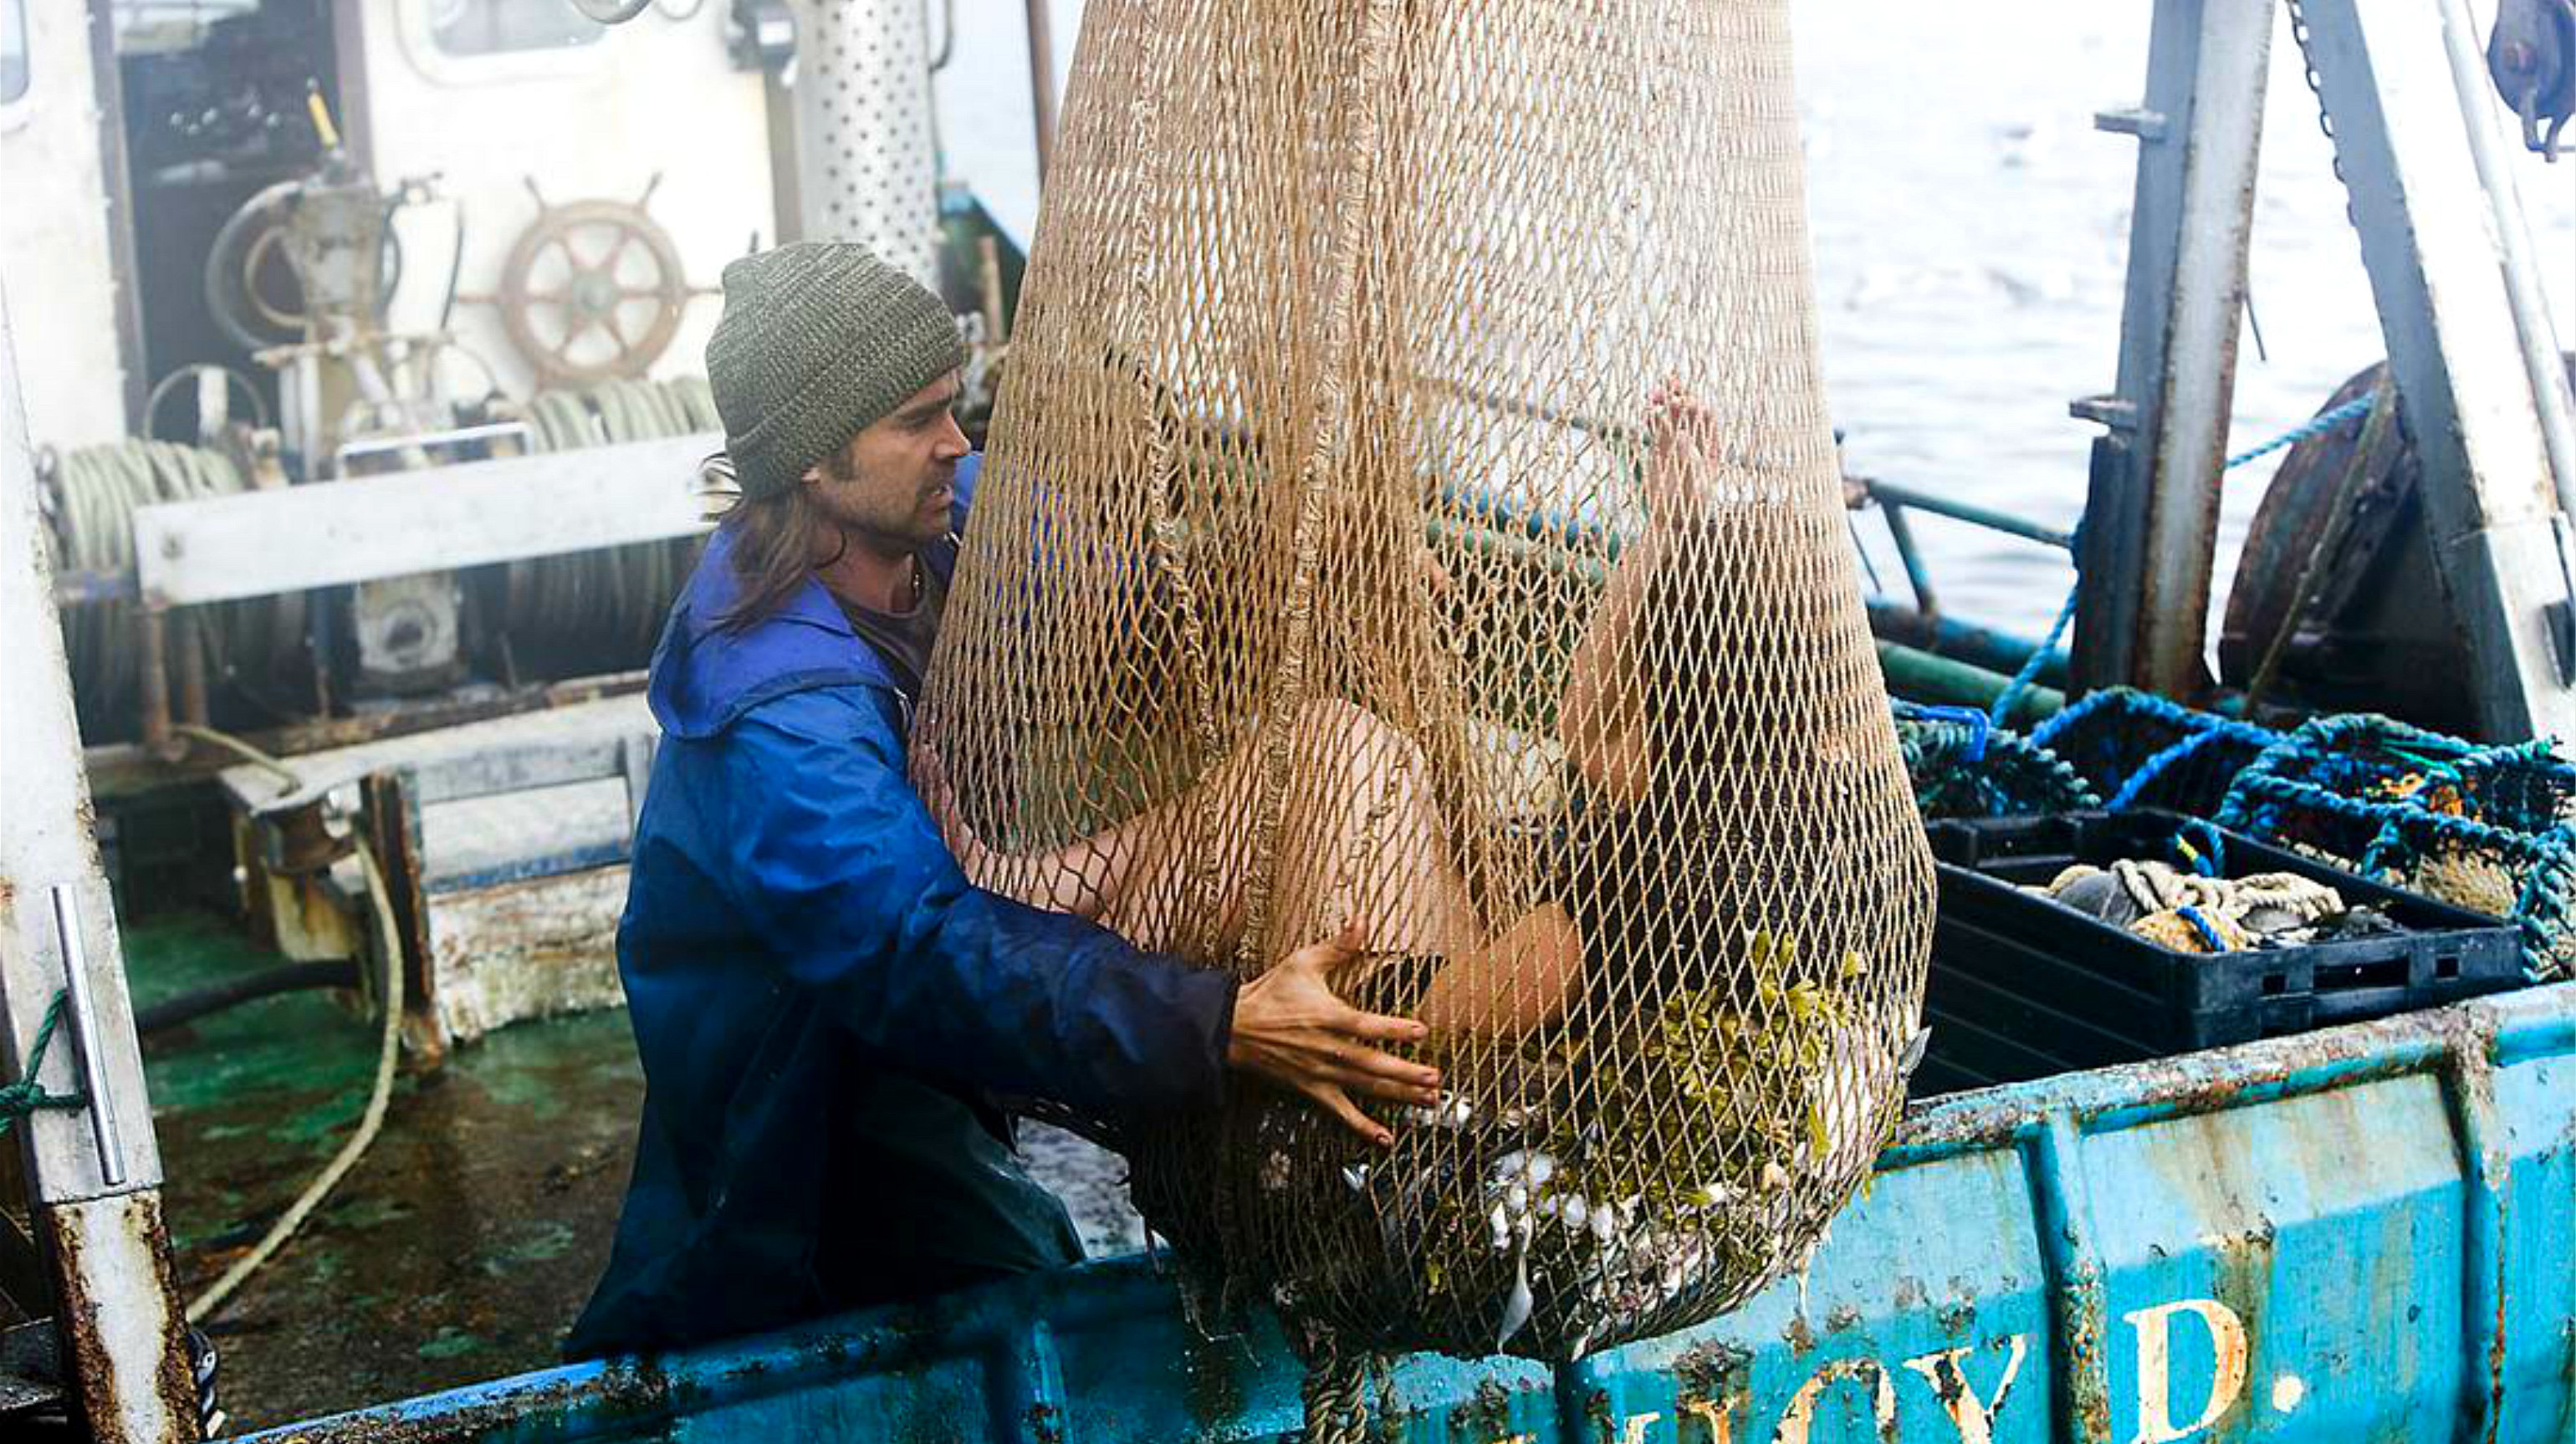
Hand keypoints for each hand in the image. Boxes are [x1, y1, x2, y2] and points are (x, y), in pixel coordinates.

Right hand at [1226, 927, 1439, 1147]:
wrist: (1233, 1027)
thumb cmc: (1270, 993)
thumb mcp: (1303, 963)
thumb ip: (1338, 946)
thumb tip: (1362, 920)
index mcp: (1328, 1016)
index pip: (1367, 1025)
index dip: (1394, 1029)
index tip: (1421, 1031)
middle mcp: (1328, 1048)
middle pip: (1372, 1064)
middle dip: (1405, 1073)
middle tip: (1434, 1080)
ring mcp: (1321, 1072)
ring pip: (1365, 1087)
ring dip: (1398, 1095)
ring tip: (1427, 1100)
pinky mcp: (1312, 1089)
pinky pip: (1341, 1111)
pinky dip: (1362, 1126)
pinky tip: (1385, 1137)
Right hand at [1644, 377, 1718, 525]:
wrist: (1673, 520)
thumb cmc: (1690, 509)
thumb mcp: (1693, 489)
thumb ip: (1688, 463)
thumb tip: (1683, 435)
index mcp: (1710, 447)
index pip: (1706, 418)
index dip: (1696, 407)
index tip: (1683, 403)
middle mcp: (1695, 441)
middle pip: (1689, 411)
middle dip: (1679, 397)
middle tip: (1667, 391)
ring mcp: (1677, 442)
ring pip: (1672, 415)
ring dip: (1664, 402)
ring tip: (1654, 394)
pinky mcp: (1660, 447)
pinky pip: (1656, 426)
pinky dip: (1652, 417)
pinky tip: (1647, 411)